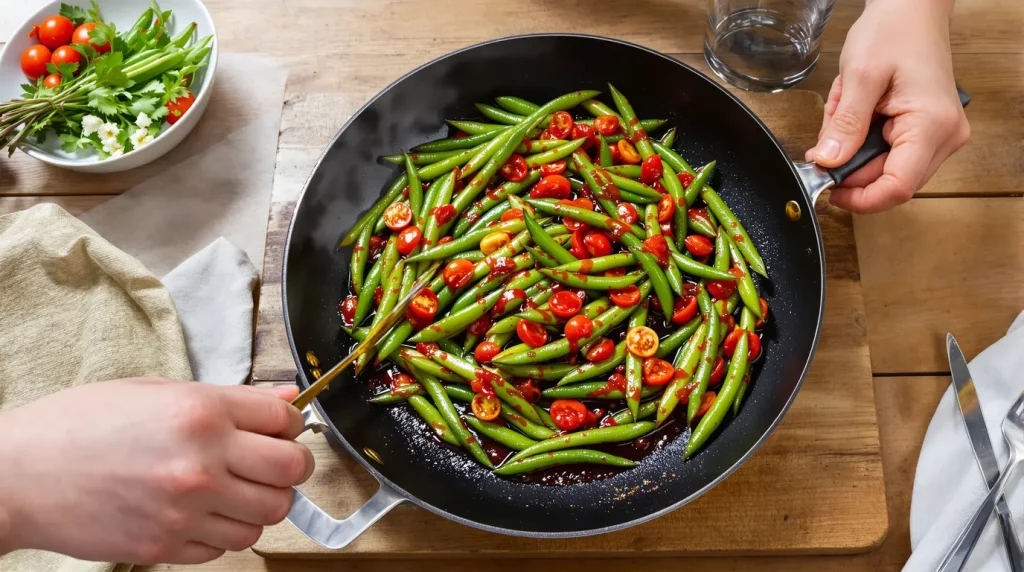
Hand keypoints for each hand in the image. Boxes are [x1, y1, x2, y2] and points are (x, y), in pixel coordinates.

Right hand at [0, 379, 313, 564]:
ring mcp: (187, 508)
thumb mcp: (157, 391)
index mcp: (200, 412)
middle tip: (272, 463)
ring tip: (236, 489)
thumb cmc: (82, 424)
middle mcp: (201, 461)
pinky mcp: (168, 545)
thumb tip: (287, 399)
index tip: (281, 429)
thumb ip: (229, 398)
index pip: (284, 420)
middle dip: (290, 466)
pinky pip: (228, 546)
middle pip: (290, 472)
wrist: (20, 474)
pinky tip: (204, 512)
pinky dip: (226, 530)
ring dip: (261, 502)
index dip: (291, 424)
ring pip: (268, 515)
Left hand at [807, 0, 969, 212]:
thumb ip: (843, 125)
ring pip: (885, 169)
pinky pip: (887, 153)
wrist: (910, 10)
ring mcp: (939, 136)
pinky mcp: (927, 132)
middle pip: (889, 181)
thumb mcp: (859, 77)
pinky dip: (863, 140)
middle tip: (828, 137)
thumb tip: (827, 163)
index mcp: (933, 125)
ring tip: (847, 110)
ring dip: (855, 149)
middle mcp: (944, 136)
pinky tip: (858, 112)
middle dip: (851, 165)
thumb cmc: (892, 31)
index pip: (897, 187)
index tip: (828, 190)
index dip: (860, 198)